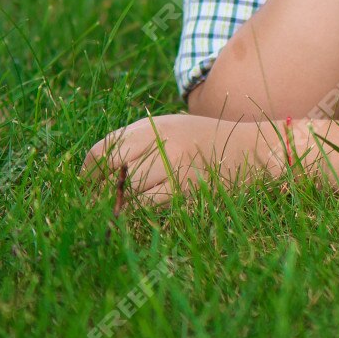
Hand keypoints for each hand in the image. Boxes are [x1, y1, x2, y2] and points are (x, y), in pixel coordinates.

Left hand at [83, 113, 280, 206]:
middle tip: (97, 203)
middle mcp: (160, 142)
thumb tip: (100, 177)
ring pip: (127, 188)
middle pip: (111, 166)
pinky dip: (139, 211)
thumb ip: (137, 145)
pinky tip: (145, 209)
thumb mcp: (171, 130)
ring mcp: (172, 165)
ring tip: (127, 204)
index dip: (88, 171)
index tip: (86, 185)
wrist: (253, 150)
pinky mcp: (184, 188)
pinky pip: (147, 205)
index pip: (104, 148)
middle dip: (99, 189)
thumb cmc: (207, 142)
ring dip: (122, 202)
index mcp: (152, 126)